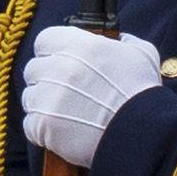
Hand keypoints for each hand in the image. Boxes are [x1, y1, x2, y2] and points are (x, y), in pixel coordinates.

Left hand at [21, 25, 165, 168]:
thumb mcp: (143, 55)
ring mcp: (49, 96)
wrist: (146, 136)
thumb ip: (124, 41)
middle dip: (46, 81)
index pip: (44, 40)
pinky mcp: (45, 124)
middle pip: (33, 69)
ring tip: (66, 117)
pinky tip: (62, 133)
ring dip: (43, 106)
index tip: (61, 65)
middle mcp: (60, 66)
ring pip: (30, 97)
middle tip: (66, 95)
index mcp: (80, 45)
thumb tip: (118, 38)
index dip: (51, 53)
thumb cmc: (144, 95)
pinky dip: (42, 131)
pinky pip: (30, 125)